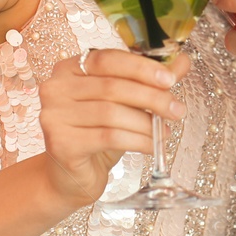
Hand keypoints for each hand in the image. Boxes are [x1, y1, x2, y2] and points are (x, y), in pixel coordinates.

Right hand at [37, 47, 190, 207]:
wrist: (70, 177)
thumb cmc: (96, 134)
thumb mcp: (123, 104)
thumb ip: (148, 80)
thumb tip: (181, 62)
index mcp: (68, 68)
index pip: (107, 59)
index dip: (140, 67)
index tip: (169, 79)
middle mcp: (55, 88)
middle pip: (111, 86)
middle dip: (151, 97)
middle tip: (176, 109)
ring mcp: (54, 116)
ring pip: (112, 113)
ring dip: (146, 122)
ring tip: (165, 131)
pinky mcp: (61, 143)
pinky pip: (109, 137)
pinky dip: (138, 140)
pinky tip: (153, 145)